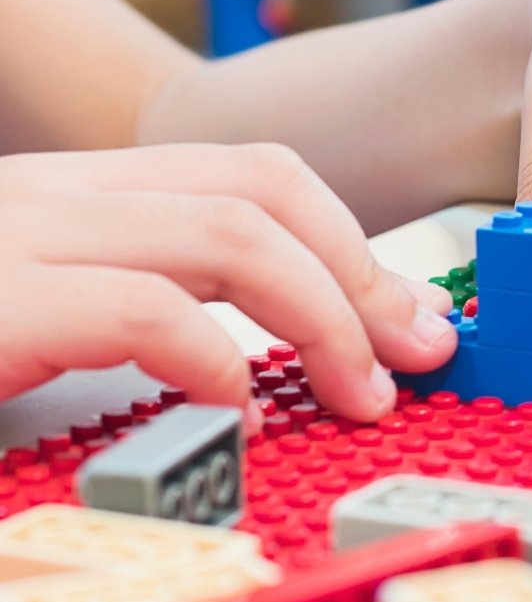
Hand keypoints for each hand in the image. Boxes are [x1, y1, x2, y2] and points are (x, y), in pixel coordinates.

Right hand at [0, 144, 455, 424]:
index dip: (350, 243)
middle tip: (419, 352)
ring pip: (231, 236)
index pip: (251, 178)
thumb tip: (276, 363)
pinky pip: (149, 311)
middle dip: (363, 275)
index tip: (407, 314)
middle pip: (262, 190)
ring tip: (361, 394)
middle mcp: (60, 193)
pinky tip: (244, 422)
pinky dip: (220, 368)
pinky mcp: (0, 301)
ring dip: (326, 320)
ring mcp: (25, 236)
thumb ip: (157, 312)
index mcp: (85, 193)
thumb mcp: (53, 317)